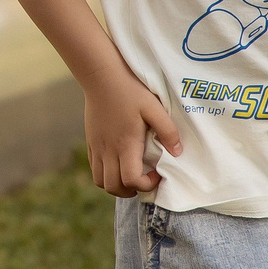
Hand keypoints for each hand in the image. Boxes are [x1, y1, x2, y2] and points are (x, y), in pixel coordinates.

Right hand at [85, 73, 181, 197]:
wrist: (101, 77)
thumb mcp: (154, 108)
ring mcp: (96, 147)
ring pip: (100, 181)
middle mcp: (108, 149)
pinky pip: (94, 169)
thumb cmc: (130, 91)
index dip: (145, 185)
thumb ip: (168, 131)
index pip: (130, 180)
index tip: (156, 173)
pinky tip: (119, 162)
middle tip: (145, 179)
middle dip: (131, 191)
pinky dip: (106, 174)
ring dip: (116, 185)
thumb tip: (177, 152)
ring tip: (131, 174)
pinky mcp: (90, 142)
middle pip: (113, 187)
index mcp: (125, 144)